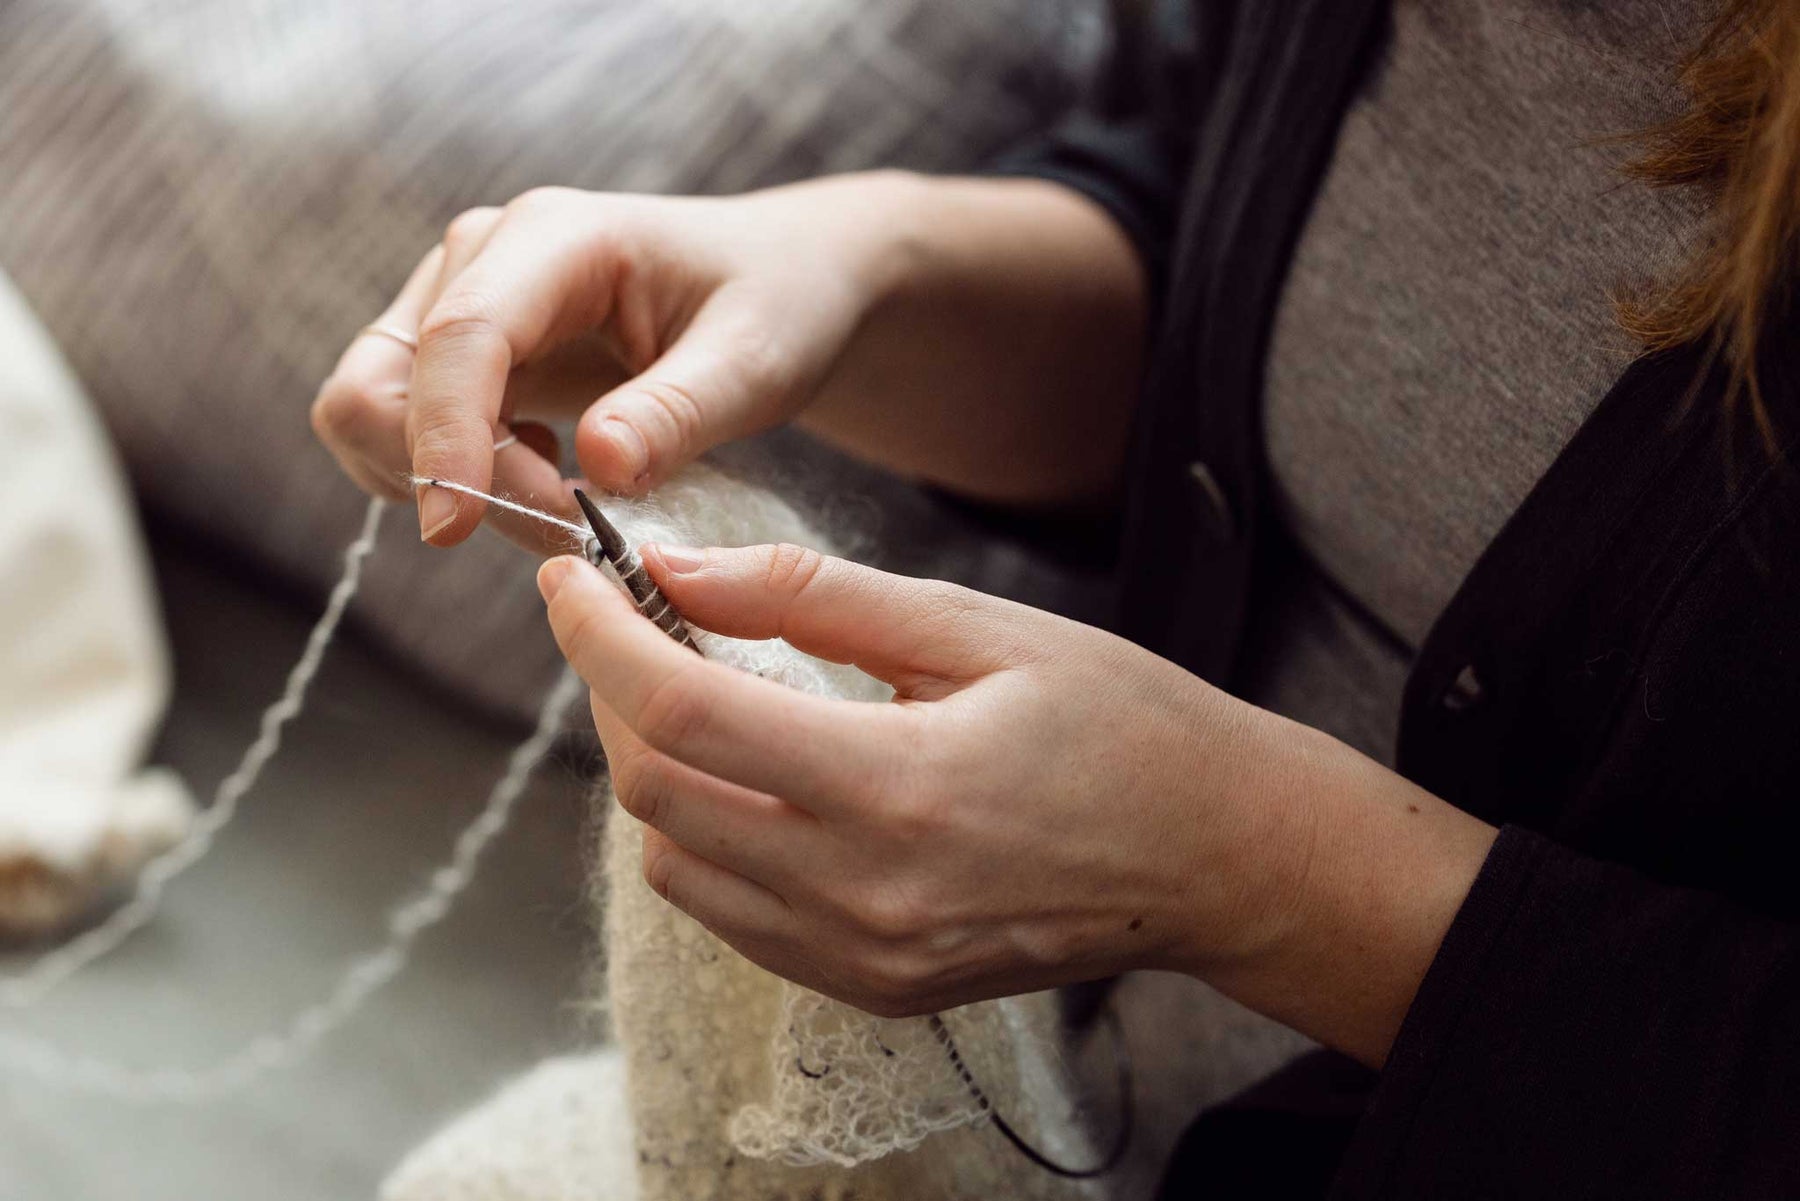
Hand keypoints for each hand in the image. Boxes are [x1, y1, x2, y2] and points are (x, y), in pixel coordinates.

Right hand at [311, 176, 910, 549]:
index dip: (446, 438)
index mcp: (554, 238)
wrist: (777, 286)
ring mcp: (456, 305)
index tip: (457, 531)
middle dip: (448, 476)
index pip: (461, 336)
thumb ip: (679, 411)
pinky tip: (543, 474)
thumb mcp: (757, 359)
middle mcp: (481, 260)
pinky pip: (400, 435)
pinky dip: (454, 480)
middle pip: (380, 383)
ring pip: (374, 416)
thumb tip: (598, 466)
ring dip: (448, 486)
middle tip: (564, 528)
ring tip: (562, 505)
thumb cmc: (775, 304)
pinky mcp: (457, 359)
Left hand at [537, 541, 1314, 1017]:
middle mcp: (866, 895)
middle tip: (627, 624)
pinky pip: (735, 916)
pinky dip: (709, 837)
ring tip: (693, 694)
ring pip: (678, 866)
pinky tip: (751, 777)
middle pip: (657, 795)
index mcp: (899, 788)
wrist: (1216, 857)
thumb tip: (682, 569)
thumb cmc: (1121, 724)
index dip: (602, 640)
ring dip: (657, 772)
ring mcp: (865, 959)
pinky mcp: (872, 988)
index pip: (684, 716)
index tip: (570, 582)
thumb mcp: (978, 628)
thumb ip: (818, 597)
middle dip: (615, 697)